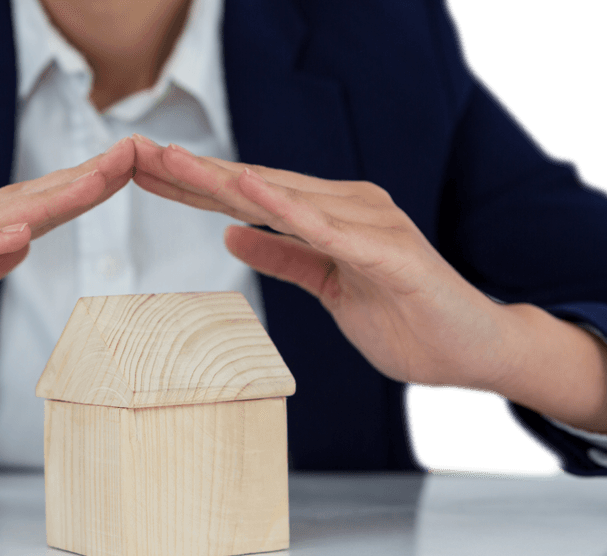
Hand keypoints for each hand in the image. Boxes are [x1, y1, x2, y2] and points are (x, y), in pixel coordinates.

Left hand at [131, 136, 606, 441]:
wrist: (470, 350)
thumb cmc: (405, 318)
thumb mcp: (327, 287)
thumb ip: (285, 257)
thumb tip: (232, 234)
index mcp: (328, 215)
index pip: (249, 196)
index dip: (195, 184)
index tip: (144, 173)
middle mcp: (346, 206)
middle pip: (256, 185)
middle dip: (194, 172)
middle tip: (136, 153)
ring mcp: (367, 224)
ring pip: (282, 197)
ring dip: (224, 179)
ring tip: (172, 162)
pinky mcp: (386, 251)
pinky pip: (326, 229)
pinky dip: (284, 210)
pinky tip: (245, 193)